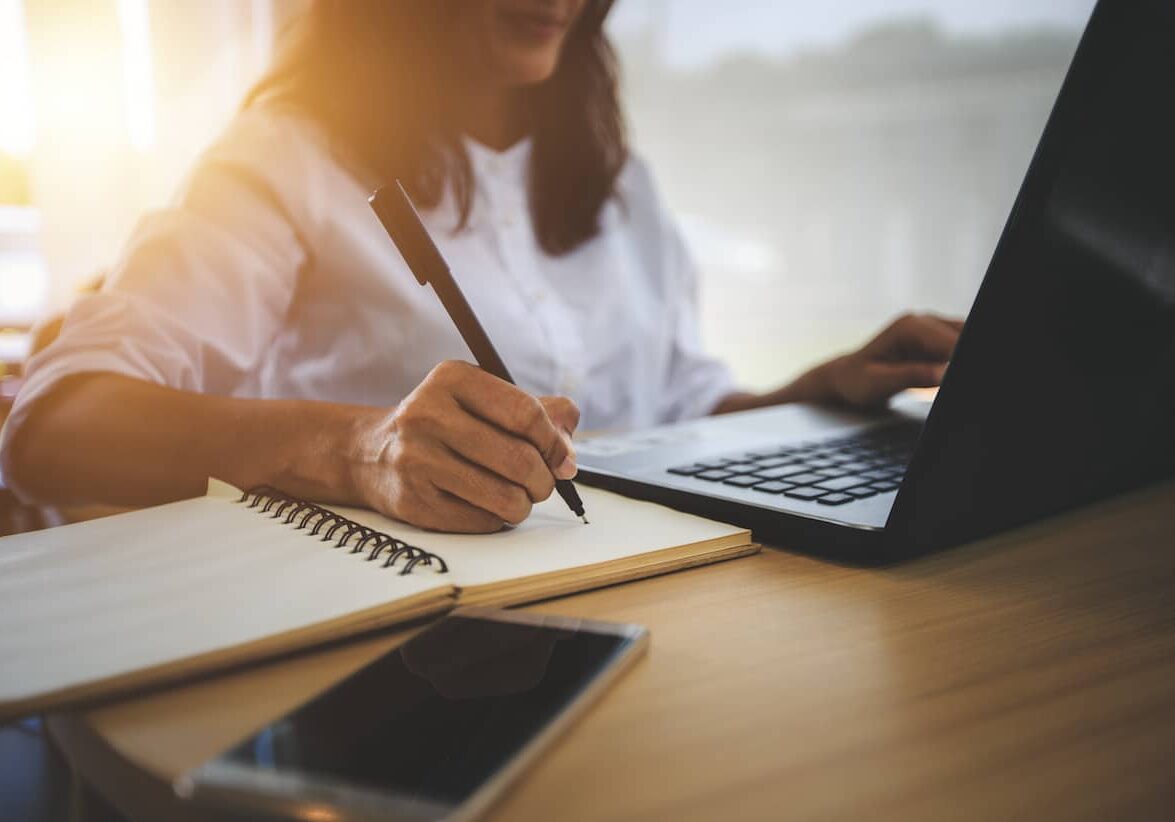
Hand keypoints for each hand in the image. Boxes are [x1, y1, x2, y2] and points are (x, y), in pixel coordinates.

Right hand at [349, 360, 578, 532]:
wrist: (372, 454)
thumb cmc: (446, 425)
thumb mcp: (484, 400)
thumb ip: (538, 413)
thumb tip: (569, 454)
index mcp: (452, 379)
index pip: (525, 413)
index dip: (555, 442)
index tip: (563, 459)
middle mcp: (428, 415)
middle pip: (519, 459)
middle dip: (544, 479)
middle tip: (543, 483)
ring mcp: (417, 460)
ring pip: (505, 497)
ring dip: (524, 503)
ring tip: (518, 496)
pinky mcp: (414, 501)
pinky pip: (482, 521)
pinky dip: (497, 518)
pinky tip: (486, 504)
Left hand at [818, 313, 963, 407]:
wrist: (848, 378)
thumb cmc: (857, 381)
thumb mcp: (878, 383)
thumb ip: (911, 376)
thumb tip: (943, 373)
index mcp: (909, 326)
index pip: (952, 342)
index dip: (959, 360)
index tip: (951, 376)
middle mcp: (924, 321)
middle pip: (962, 336)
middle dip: (961, 360)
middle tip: (945, 382)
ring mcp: (932, 329)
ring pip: (964, 338)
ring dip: (959, 361)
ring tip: (939, 382)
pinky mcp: (938, 342)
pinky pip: (959, 348)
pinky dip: (956, 362)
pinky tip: (943, 379)